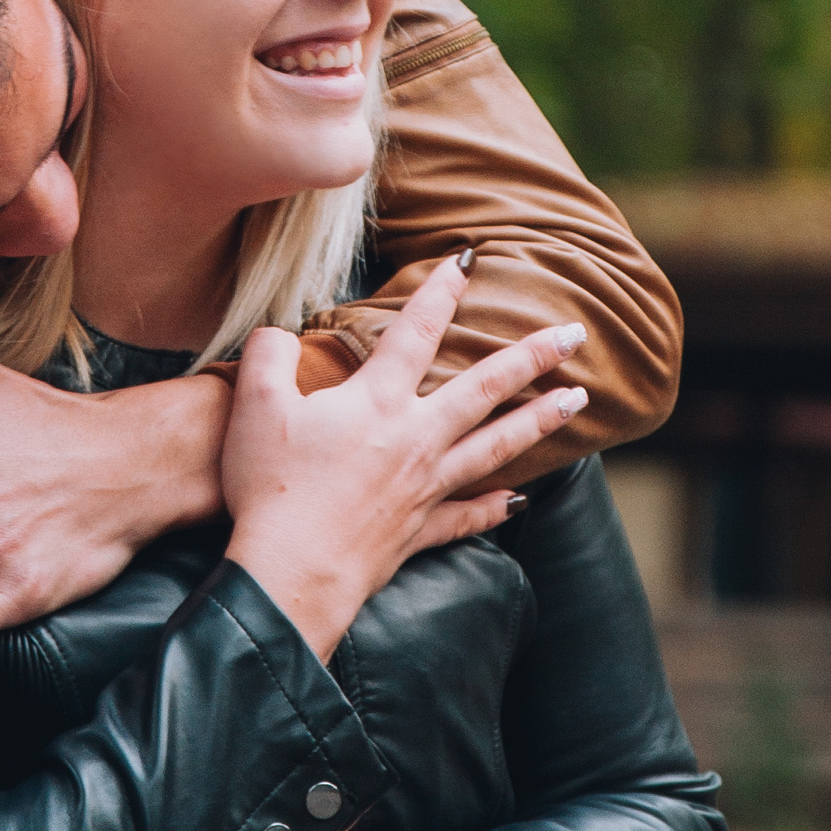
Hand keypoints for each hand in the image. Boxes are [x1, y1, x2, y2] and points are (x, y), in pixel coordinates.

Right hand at [223, 252, 585, 659]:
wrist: (289, 572)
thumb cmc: (270, 487)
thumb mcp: (252, 406)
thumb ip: (267, 355)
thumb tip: (278, 332)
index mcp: (376, 401)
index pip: (416, 331)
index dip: (441, 290)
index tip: (469, 258)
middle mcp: (414, 439)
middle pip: (486, 387)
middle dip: (533, 356)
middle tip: (575, 335)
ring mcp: (424, 487)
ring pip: (497, 446)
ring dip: (540, 421)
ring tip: (578, 400)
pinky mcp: (419, 531)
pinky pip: (468, 516)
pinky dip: (495, 508)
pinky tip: (520, 500)